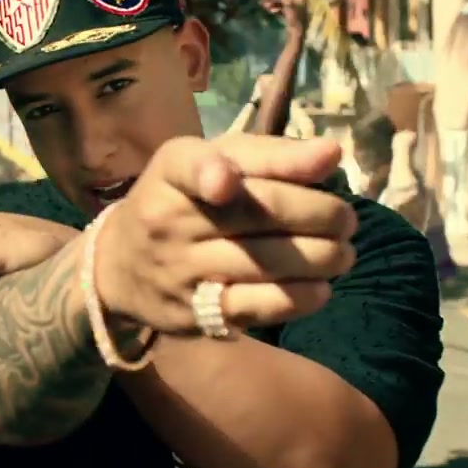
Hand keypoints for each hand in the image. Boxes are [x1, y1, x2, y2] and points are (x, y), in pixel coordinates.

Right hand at [94, 134, 357, 333]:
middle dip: (318, 214)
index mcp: (173, 170)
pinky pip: (253, 308)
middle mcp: (169, 219)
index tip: (228, 180)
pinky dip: (298, 298)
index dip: (212, 171)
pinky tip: (321, 288)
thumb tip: (332, 155)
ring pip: (261, 263)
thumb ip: (272, 155)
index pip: (191, 165)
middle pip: (254, 213)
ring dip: (320, 259)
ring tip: (344, 253)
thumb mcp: (213, 161)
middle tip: (347, 220)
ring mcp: (179, 269)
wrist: (120, 265)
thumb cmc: (184, 200)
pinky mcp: (193, 312)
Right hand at [261, 0, 306, 36]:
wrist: (297, 34)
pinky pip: (283, 9)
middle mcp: (299, 1)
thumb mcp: (287, 2)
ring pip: (282, 3)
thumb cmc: (293, 18)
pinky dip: (276, 9)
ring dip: (273, 3)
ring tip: (264, 6)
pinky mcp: (292, 16)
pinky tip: (270, 11)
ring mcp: (296, 9)